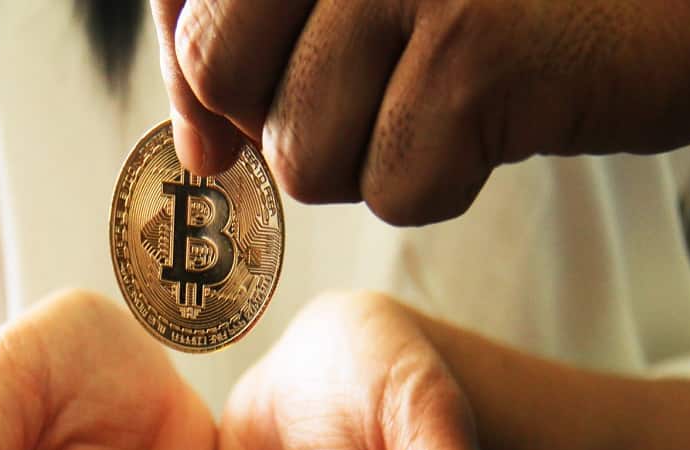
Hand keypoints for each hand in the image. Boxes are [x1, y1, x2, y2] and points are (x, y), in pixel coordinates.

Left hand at [151, 0, 689, 222]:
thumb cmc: (504, 2)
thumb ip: (255, 49)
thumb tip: (199, 152)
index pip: (184, 17)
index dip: (203, 83)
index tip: (243, 110)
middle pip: (222, 79)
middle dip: (288, 118)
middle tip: (375, 89)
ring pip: (302, 155)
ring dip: (373, 156)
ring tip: (443, 97)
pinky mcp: (478, 54)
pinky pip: (395, 190)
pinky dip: (445, 182)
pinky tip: (496, 118)